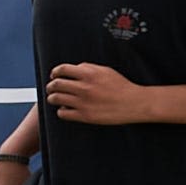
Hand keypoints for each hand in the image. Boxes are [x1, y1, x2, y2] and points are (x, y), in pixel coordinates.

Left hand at [42, 62, 159, 124]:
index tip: (53, 75)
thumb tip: (74, 68)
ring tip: (54, 98)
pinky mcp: (85, 116)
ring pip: (56, 99)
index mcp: (89, 74)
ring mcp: (83, 102)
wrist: (134, 103)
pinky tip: (65, 109)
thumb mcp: (106, 71)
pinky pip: (63, 113)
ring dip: (52, 98)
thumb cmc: (122, 87)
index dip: (55, 72)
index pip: (62, 69)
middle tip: (51, 88)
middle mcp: (84, 87)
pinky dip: (61, 111)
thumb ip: (89, 68)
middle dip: (50, 86)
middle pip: (56, 84)